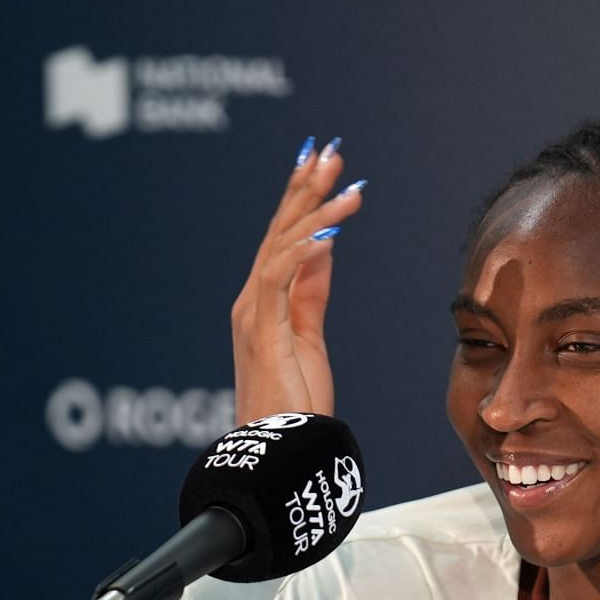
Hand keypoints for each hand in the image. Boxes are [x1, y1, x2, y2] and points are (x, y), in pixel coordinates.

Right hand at [231, 136, 365, 423]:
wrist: (279, 449)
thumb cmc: (293, 403)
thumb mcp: (309, 334)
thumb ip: (312, 289)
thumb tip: (325, 244)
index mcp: (261, 301)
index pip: (281, 236)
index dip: (300, 196)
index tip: (321, 162)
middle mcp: (251, 300)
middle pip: (277, 230)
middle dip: (303, 187)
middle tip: (328, 150)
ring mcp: (252, 313)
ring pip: (281, 245)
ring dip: (315, 212)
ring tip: (348, 187)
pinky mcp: (261, 330)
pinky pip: (280, 277)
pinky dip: (305, 251)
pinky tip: (331, 233)